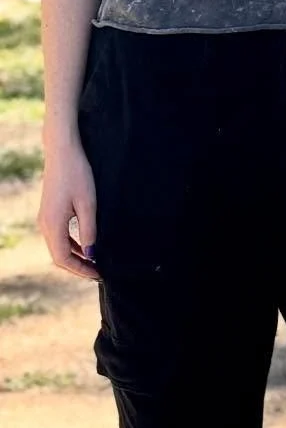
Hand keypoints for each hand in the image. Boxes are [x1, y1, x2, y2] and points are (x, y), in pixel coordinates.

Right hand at [37, 139, 98, 279]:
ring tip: (95, 263)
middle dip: (78, 266)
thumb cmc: (77, 175)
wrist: (62, 153)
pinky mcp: (50, 212)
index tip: (98, 275)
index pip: (63, 258)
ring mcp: (45, 219)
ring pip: (59, 246)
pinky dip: (72, 245)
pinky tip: (87, 246)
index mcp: (52, 225)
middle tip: (98, 273)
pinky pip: (59, 236)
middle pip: (59, 256)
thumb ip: (89, 230)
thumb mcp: (88, 203)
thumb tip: (91, 253)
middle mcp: (44, 225)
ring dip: (75, 256)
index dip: (80, 269)